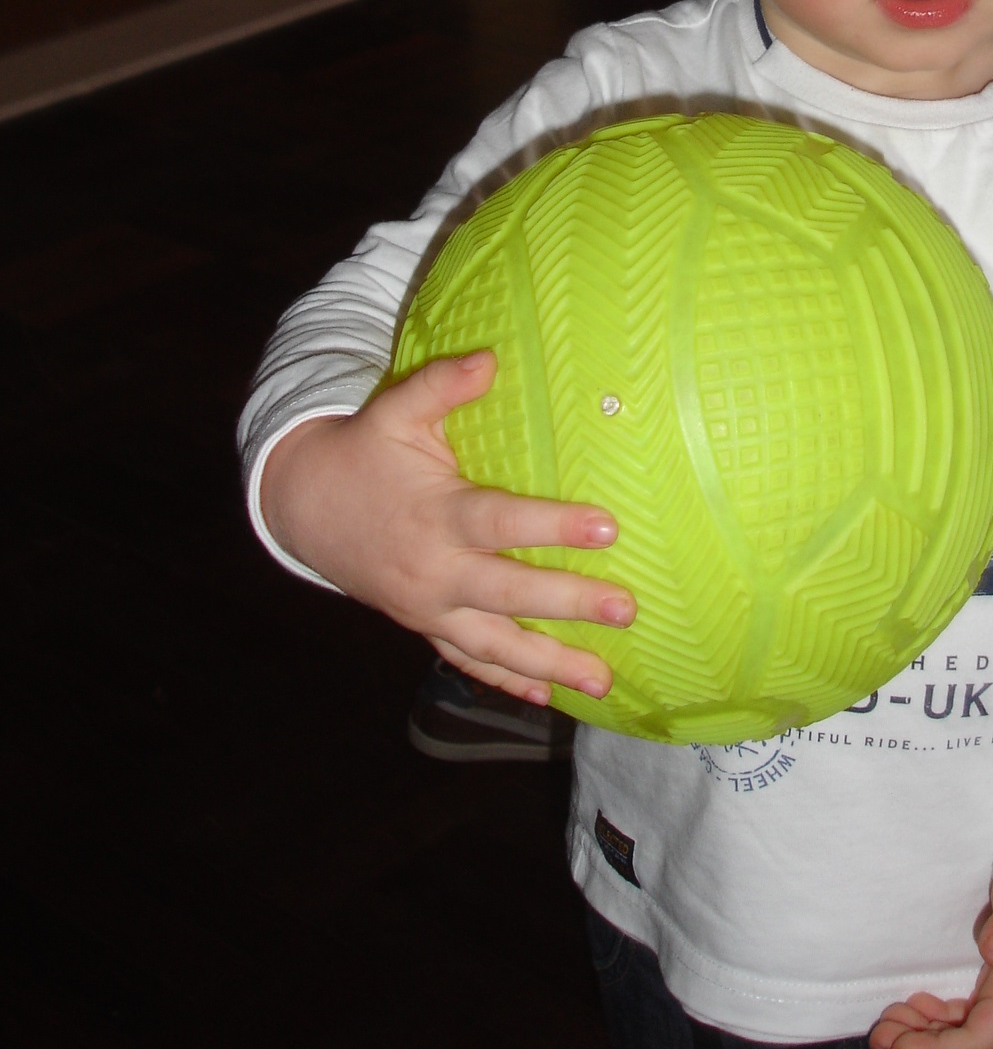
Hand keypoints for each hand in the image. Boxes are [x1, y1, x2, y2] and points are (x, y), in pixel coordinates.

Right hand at [259, 348, 635, 702]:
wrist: (304, 506)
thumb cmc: (363, 452)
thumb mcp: (395, 410)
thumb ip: (440, 384)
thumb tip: (489, 358)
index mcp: (435, 515)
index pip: (501, 524)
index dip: (554, 526)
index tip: (607, 528)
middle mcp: (434, 571)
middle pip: (508, 594)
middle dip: (569, 604)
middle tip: (626, 609)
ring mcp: (427, 607)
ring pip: (493, 645)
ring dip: (550, 664)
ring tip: (604, 680)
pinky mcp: (423, 624)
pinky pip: (467, 659)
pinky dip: (505, 681)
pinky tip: (546, 696)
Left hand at [869, 860, 992, 1048]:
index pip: (981, 1041)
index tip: (900, 1041)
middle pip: (970, 1048)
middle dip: (924, 1048)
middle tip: (881, 1031)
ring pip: (966, 1039)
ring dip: (926, 1037)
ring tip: (888, 1022)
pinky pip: (968, 1022)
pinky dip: (937, 1023)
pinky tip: (915, 1008)